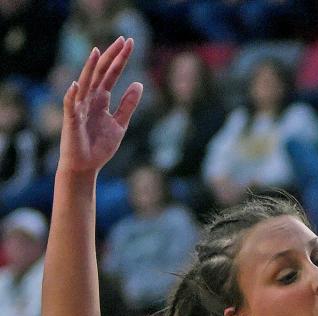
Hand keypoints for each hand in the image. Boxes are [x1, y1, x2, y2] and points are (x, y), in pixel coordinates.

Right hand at [60, 37, 141, 174]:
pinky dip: (72, 95)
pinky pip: (70, 106)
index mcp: (101, 99)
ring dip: (90, 69)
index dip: (120, 59)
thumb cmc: (100, 145)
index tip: (130, 43)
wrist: (86, 165)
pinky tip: (76, 85)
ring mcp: (79, 108)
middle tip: (123, 40)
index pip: (111, 74)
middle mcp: (89, 99)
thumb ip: (128, 104)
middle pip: (101, 73)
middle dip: (112, 57)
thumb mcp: (120, 123)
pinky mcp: (71, 121)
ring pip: (85, 84)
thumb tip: (139, 83)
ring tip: (97, 52)